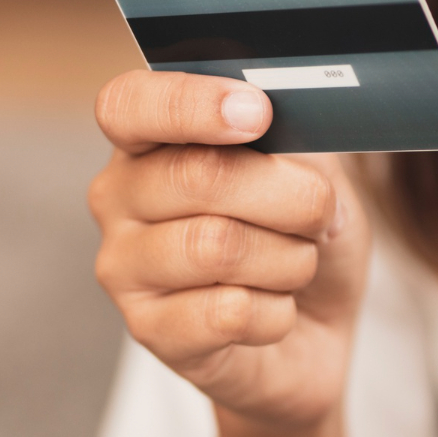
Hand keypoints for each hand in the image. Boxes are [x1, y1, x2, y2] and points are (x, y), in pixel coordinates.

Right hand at [89, 70, 371, 431]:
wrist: (316, 330)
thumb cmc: (303, 239)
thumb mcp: (316, 175)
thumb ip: (294, 143)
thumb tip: (283, 133)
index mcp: (149, 140)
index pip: (130, 105)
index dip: (191, 105)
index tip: (257, 113)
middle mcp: (119, 198)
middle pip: (198, 177)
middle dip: (290, 197)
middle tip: (318, 214)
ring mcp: (124, 268)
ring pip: (217, 247)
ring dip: (288, 259)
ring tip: (295, 267)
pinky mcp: (149, 331)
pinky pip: (227, 312)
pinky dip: (276, 313)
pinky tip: (272, 311)